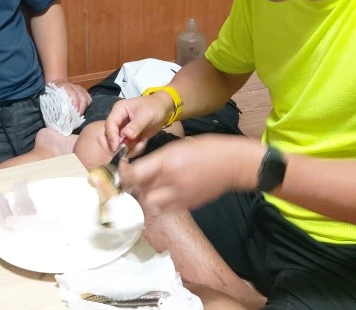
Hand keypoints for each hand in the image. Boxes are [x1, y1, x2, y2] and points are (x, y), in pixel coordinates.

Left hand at [51, 79, 91, 114]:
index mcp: (66, 87)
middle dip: (81, 108)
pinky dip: (87, 105)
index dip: (75, 103)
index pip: (74, 94)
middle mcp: (74, 87)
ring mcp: (80, 88)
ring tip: (79, 114)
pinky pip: (89, 98)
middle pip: (82, 97)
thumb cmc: (54, 92)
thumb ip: (57, 103)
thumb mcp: (53, 96)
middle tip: (78, 116)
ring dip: (84, 108)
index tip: (75, 112)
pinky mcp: (84, 91)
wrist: (58, 83)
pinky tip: (82, 109)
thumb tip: (61, 114)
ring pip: (87, 98)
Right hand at [103, 92, 174, 152]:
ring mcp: (123, 129)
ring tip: (140, 144)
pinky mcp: (129, 137)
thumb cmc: (155, 107)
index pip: (110, 124)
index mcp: (119, 110)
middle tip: (127, 150)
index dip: (111, 137)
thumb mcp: (147, 115)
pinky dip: (134, 148)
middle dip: (117, 145)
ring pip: (118, 144)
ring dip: (128, 148)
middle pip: (109, 136)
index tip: (116, 148)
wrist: (164, 109)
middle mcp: (118, 120)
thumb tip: (126, 135)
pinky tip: (143, 142)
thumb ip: (136, 125)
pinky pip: (128, 147)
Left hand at [119, 135, 262, 213]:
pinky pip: (167, 209)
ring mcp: (182, 195)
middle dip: (134, 188)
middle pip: (141, 193)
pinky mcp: (190, 204)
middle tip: (133, 181)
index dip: (124, 174)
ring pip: (153, 204)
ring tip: (149, 189)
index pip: (135, 174)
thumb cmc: (207, 148)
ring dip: (147, 197)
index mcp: (168, 161)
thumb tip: (138, 168)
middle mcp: (172, 180)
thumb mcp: (178, 146)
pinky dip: (162, 203)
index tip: (121, 171)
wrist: (234, 164)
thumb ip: (157, 159)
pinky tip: (164, 194)